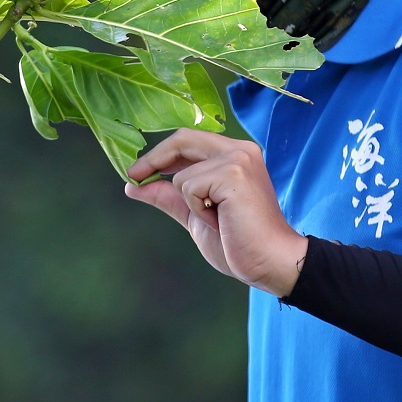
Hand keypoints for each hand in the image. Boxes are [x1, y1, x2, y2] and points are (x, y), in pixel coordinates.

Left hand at [124, 131, 307, 295]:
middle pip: (182, 139)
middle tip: (133, 176)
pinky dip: (197, 211)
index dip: (159, 154)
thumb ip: (169, 197)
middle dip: (153, 159)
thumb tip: (134, 185)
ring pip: (183, 175)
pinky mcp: (233, 173)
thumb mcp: (195, 215)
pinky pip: (189, 187)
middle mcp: (239, 149)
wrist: (269, 261)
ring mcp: (238, 159)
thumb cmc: (239, 242)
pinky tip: (222, 220)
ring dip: (190, 204)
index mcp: (235, 155)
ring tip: (218, 219)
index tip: (136, 171)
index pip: (188, 141)